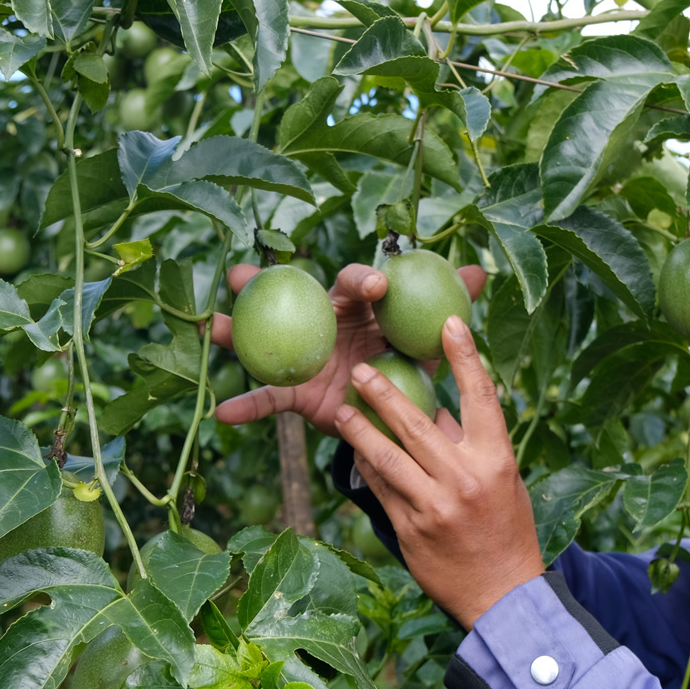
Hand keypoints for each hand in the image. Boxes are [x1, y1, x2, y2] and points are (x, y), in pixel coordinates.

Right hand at [209, 260, 485, 437]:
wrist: (396, 412)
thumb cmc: (409, 360)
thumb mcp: (431, 338)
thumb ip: (451, 306)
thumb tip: (479, 274)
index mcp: (359, 305)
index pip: (359, 284)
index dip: (366, 281)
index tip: (379, 287)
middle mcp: (324, 323)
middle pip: (290, 295)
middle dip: (263, 280)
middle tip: (241, 274)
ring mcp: (305, 356)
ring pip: (265, 340)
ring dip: (235, 333)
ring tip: (211, 327)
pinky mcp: (298, 392)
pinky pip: (269, 399)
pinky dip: (247, 407)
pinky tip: (223, 414)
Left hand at [334, 315, 543, 628]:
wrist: (503, 595)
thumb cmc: (507, 530)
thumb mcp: (502, 481)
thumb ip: (470, 445)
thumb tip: (436, 409)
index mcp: (496, 460)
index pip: (480, 398)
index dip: (465, 357)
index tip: (451, 323)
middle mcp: (464, 478)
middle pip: (416, 423)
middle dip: (384, 392)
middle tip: (360, 367)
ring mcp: (434, 506)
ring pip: (386, 457)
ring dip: (359, 429)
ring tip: (341, 408)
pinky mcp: (410, 529)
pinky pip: (380, 489)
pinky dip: (366, 468)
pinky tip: (353, 451)